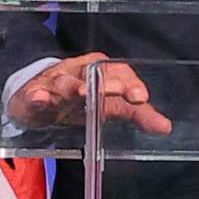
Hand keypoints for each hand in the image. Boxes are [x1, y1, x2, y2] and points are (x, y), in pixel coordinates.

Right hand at [7, 52, 172, 135]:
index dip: (130, 84)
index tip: (140, 98)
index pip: (118, 72)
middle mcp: (79, 73)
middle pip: (93, 74)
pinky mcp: (33, 97)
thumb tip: (165, 127)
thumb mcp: (110, 106)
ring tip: (82, 93)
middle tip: (121, 92)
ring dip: (73, 87)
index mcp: (100, 71)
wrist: (37, 99)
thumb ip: (138, 115)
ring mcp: (55, 84)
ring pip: (65, 83)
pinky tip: (40, 98)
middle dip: (107, 83)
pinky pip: (35, 95)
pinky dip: (38, 97)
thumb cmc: (79, 100)